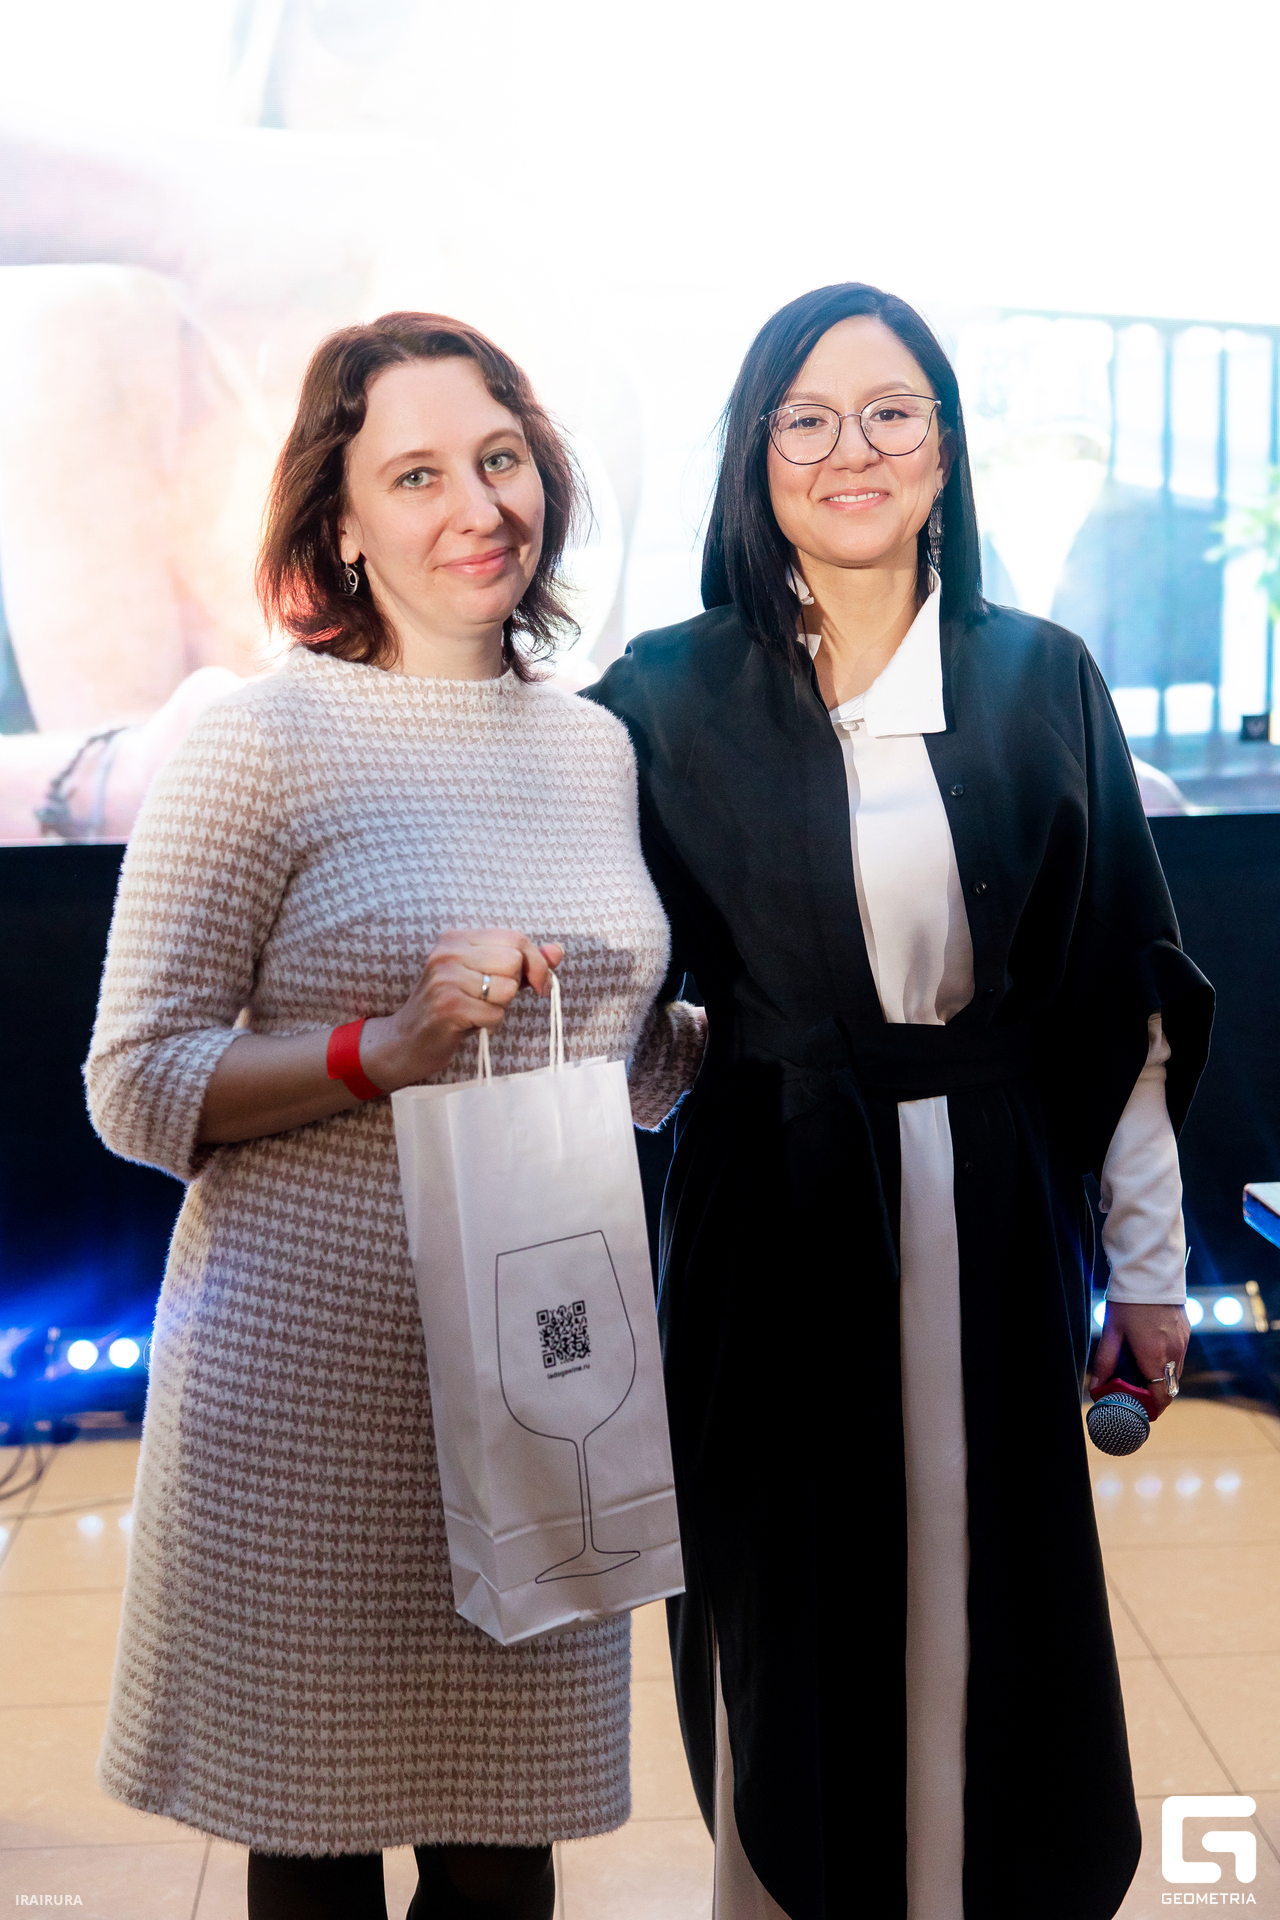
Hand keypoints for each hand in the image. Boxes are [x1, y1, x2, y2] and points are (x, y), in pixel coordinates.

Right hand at [360, 930, 562, 1091]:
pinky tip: (469, 1024)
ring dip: (500, 1007)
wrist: (406, 1041)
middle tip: (492, 998)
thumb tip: (557, 951)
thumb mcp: (486, 979)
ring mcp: (445, 978)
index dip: (536, 963)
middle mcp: (448, 952)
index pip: (515, 938)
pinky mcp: (448, 1006)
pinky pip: (495, 1014)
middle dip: (514, 986)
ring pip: (507, 988)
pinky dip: (489, 1024)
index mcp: (457, 938)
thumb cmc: (452, 1008)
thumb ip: (521, 964)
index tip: (539, 985)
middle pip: (514, 961)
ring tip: (476, 1010)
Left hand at [1089, 1300, 1189, 1416]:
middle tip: (1137, 1394)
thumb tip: (1096, 1387)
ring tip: (1142, 1374)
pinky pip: (1179, 1356)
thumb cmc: (1127, 1301)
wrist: (1150, 1272)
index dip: (1153, 1409)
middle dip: (1156, 1395)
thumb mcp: (1112, 1331)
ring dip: (1163, 1379)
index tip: (1142, 1412)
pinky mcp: (1186, 1333)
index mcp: (1154, 1356)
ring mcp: (1183, 1343)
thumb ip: (1105, 1361)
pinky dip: (1168, 1362)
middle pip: (1170, 1388)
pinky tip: (1151, 1353)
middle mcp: (1174, 1353)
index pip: (1161, 1397)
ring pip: (1176, 1373)